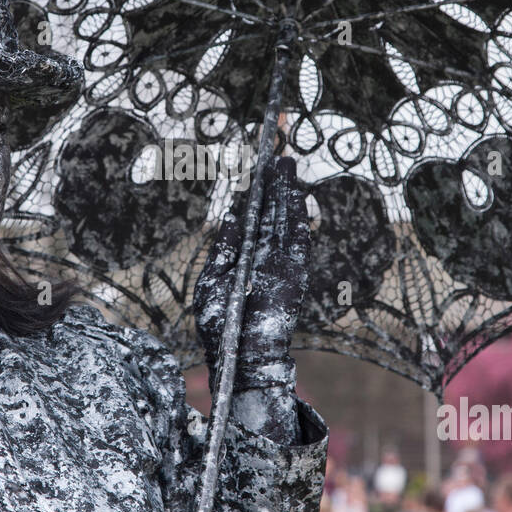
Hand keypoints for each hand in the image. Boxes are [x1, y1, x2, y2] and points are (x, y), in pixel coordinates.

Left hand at [193, 155, 310, 388]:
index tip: (257, 168)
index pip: (254, 218)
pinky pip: (298, 239)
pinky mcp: (293, 273)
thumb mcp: (213, 281)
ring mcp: (281, 264)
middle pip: (272, 213)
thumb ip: (224, 249)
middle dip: (274, 184)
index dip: (257, 194)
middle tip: (275, 154)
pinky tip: (296, 194)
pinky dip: (298, 216)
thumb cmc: (222, 327)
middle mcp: (266, 258)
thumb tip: (229, 216)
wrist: (239, 357)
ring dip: (286, 192)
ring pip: (286, 220)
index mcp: (247, 259)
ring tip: (285, 163)